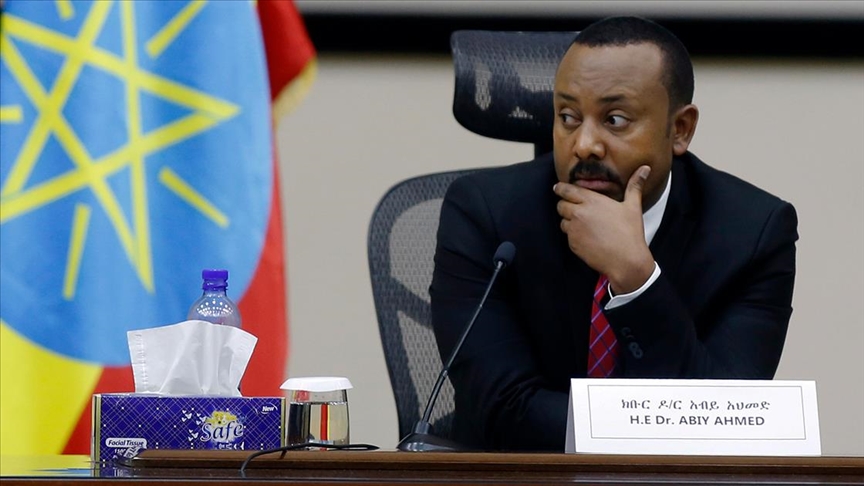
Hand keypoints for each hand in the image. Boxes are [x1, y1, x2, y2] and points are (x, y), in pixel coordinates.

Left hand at [554, 166, 655, 293]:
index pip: (566, 190)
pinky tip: (587, 237)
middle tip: (575, 209)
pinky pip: (567, 236)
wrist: (626, 260)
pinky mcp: (572, 244)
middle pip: (560, 204)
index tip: (558, 188)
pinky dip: (573, 235)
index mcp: (592, 201)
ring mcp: (574, 229)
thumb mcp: (633, 206)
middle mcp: (579, 213)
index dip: (561, 188)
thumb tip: (644, 169)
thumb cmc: (630, 233)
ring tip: (584, 225)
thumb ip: (634, 186)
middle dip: (565, 205)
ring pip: (562, 220)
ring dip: (569, 221)